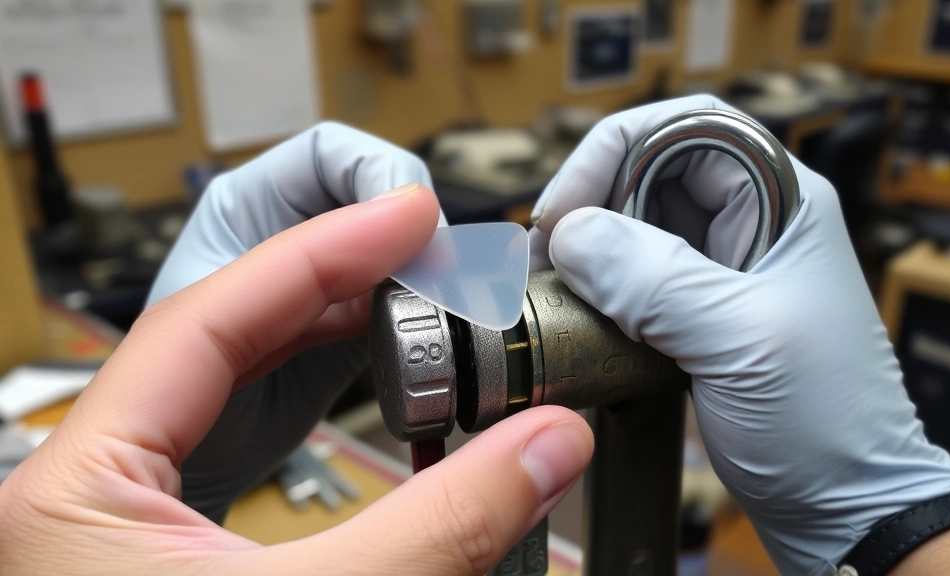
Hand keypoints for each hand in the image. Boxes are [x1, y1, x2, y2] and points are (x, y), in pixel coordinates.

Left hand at [0, 188, 592, 574]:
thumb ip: (444, 522)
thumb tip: (546, 444)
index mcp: (75, 489)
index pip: (208, 318)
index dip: (320, 256)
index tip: (403, 216)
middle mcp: (86, 489)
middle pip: (220, 340)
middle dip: (332, 289)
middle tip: (424, 255)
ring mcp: (126, 518)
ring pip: (232, 390)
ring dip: (327, 341)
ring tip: (412, 301)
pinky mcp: (170, 550)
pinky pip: (241, 442)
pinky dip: (313, 405)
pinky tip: (370, 388)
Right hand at [530, 96, 949, 574]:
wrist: (847, 508)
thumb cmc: (825, 423)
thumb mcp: (740, 341)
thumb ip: (655, 281)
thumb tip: (571, 235)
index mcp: (780, 200)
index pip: (683, 128)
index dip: (611, 154)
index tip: (563, 213)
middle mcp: (750, 223)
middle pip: (648, 173)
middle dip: (589, 204)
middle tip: (545, 258)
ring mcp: (723, 271)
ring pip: (634, 227)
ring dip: (587, 251)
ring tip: (552, 290)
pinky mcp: (699, 316)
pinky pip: (634, 281)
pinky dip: (598, 292)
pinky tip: (579, 317)